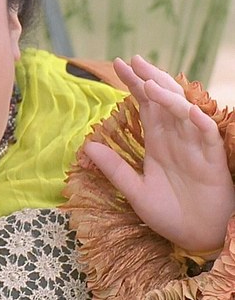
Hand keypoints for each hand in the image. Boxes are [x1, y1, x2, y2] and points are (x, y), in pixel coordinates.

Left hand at [84, 55, 234, 254]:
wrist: (196, 238)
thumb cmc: (169, 214)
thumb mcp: (135, 191)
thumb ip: (115, 169)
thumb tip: (86, 145)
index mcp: (158, 143)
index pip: (145, 105)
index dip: (135, 84)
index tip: (119, 64)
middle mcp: (176, 139)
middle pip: (164, 100)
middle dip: (150, 79)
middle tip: (133, 60)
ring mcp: (195, 147)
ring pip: (185, 112)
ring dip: (169, 96)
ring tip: (150, 83)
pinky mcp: (212, 161)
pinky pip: (208, 135)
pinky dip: (198, 122)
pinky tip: (187, 110)